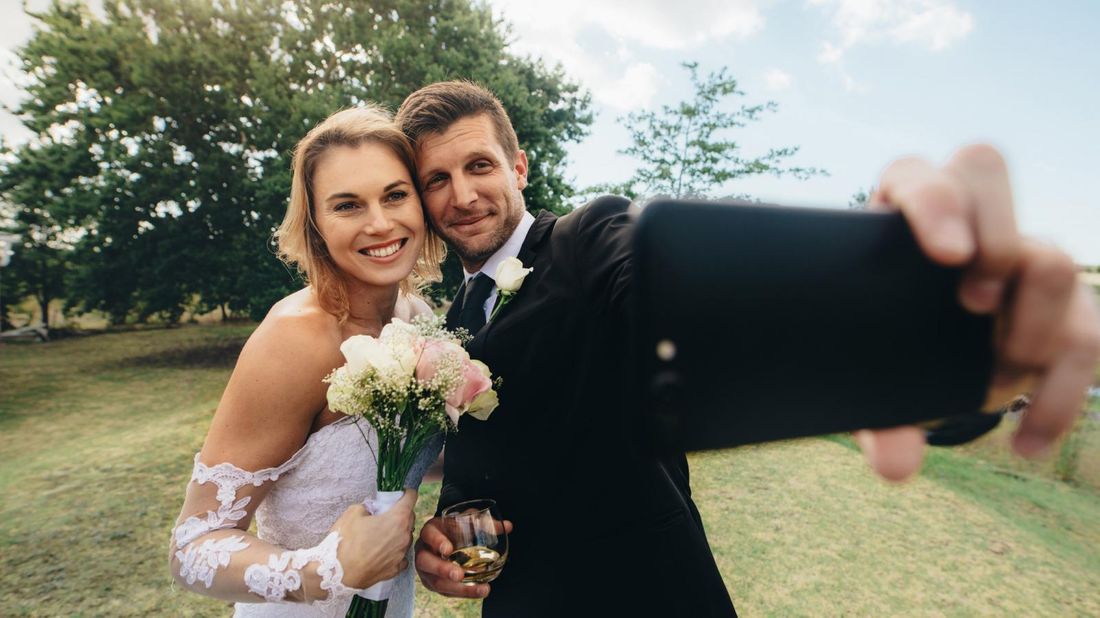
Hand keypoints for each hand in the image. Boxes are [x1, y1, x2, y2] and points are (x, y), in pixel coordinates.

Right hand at [331, 489, 417, 588]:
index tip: (400, 494)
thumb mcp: (352, 512)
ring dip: (397, 534)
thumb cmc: (345, 541)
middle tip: (384, 515)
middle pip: (410, 518)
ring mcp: (402, 554)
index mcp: (397, 518)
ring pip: (405, 537)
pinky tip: (382, 552)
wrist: (338, 574)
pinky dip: (394, 552)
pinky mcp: (396, 569)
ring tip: (380, 536)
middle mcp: (404, 535)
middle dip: (400, 514)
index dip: (406, 492)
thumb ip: (368, 506)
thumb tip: (372, 511)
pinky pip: (401, 556)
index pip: (411, 497)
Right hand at [414, 515, 513, 598]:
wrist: (446, 540)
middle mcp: (424, 551)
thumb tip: (508, 526)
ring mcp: (427, 570)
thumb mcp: (467, 521)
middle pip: (426, 562)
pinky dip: (462, 593)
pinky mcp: (434, 583)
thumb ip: (485, 522)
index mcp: (430, 531)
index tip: (448, 549)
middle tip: (459, 575)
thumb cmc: (455, 528)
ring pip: (436, 582)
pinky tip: (477, 592)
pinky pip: (445, 591)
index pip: (429, 534)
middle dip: (442, 570)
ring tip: (479, 589)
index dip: (437, 541)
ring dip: (458, 588)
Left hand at [859, 144, 1099, 480]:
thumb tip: (897, 466)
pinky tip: (1027, 441)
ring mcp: (1018, 256)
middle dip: (994, 236)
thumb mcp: (872, 386)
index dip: (936, 203)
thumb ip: (878, 419)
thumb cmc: (885, 358)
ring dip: (1034, 324)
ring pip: (1052, 258)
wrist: (927, 371)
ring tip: (1000, 378)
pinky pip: (1090, 335)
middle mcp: (961, 221)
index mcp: (897, 220)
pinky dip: (1061, 397)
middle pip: (985, 168)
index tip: (945, 255)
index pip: (917, 176)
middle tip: (974, 304)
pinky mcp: (1063, 307)